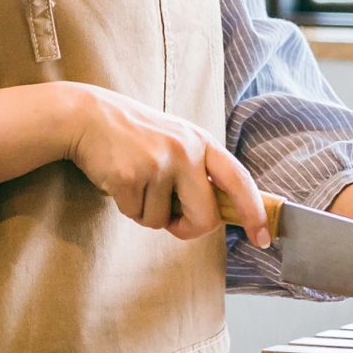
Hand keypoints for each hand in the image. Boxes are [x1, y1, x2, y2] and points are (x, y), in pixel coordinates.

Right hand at [64, 84, 269, 243]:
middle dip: (188, 229)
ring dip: (147, 213)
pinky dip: (127, 207)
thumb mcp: (177, 142)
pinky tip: (120, 180)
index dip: (254, 211)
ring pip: (162, 221)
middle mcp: (186, 151)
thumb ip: (199, 172)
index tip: (263, 237)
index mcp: (202, 143)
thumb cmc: (136, 136)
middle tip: (171, 220)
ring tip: (136, 182)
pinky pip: (136, 215)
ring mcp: (158, 163)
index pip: (240, 180)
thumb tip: (219, 214)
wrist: (89, 116)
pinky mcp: (130, 176)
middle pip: (206, 218)